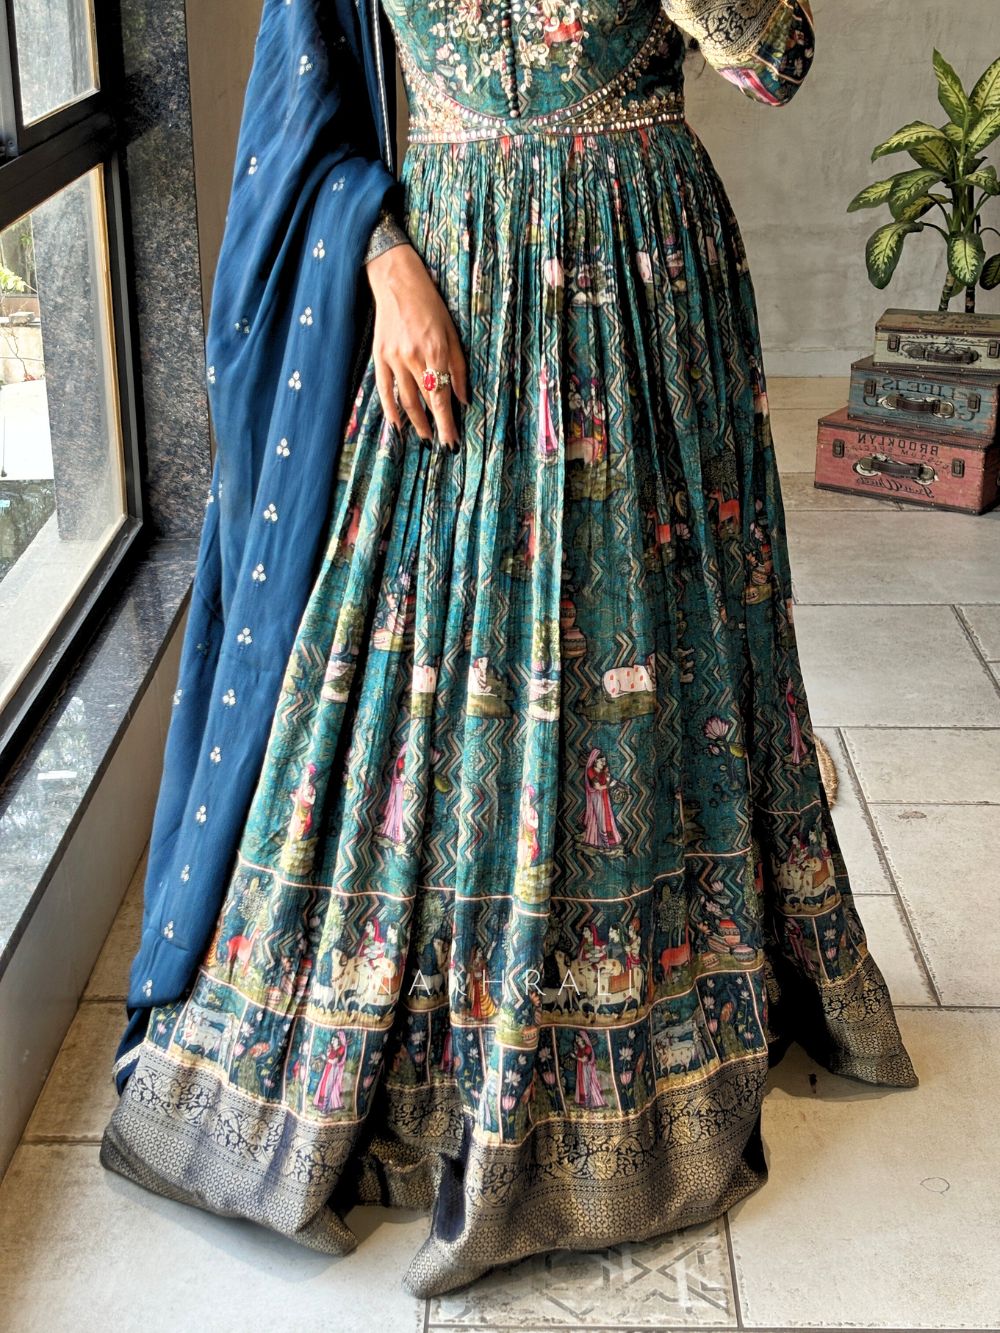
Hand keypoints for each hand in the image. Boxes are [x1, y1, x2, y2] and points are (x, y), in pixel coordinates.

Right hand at [365, 243, 468, 449]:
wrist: (397, 281)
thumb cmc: (430, 304)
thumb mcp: (452, 331)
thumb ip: (458, 367)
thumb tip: (462, 399)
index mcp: (435, 351)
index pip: (442, 397)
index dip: (447, 423)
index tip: (452, 442)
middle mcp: (413, 357)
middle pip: (424, 402)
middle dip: (434, 427)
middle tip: (441, 445)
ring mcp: (394, 358)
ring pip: (405, 400)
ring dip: (415, 423)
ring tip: (425, 437)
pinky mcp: (379, 356)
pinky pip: (385, 390)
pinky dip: (390, 410)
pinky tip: (398, 425)